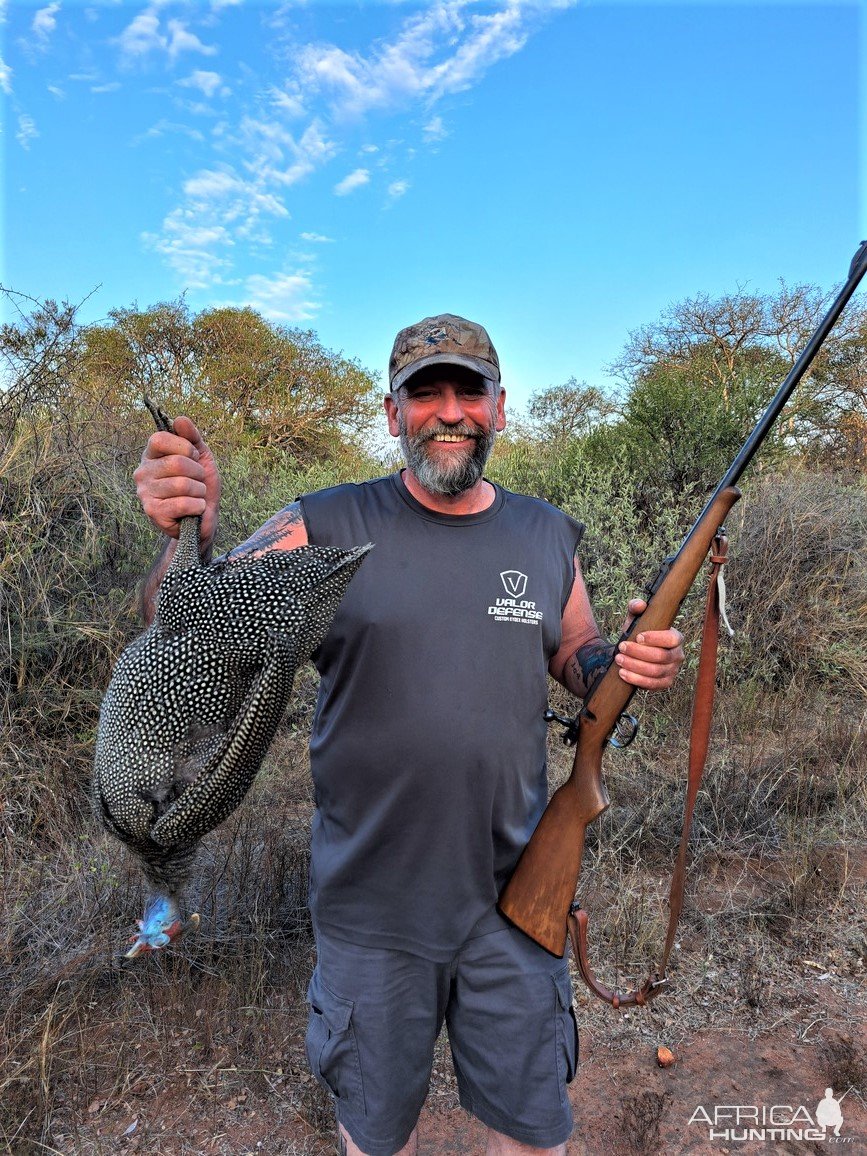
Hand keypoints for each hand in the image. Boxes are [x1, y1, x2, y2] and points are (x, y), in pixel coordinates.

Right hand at [133, 416, 221, 548]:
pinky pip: (182, 504)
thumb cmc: (200, 485)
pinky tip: (195, 509)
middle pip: (176, 462)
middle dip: (197, 473)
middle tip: (198, 481)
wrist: (205, 518)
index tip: (193, 457)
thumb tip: (180, 419)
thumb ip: (192, 436)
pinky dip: (197, 506)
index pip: (160, 439)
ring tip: (196, 495)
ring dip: (199, 491)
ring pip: (182, 484)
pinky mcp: (152, 512)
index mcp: (151, 455)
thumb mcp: (201, 456)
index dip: (184, 447)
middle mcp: (142, 472)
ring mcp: (144, 492)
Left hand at [613, 598, 683, 690]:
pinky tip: (622, 673)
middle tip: (621, 647)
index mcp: (676, 637)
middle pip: (661, 657)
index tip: (638, 637)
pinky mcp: (664, 683)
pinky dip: (636, 680)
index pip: (672, 639)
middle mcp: (678, 655)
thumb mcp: (635, 619)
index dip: (655, 639)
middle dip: (638, 653)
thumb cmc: (638, 633)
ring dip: (634, 666)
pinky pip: (653, 685)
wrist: (633, 653)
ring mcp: (672, 671)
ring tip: (619, 659)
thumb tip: (639, 604)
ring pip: (655, 671)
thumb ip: (636, 608)